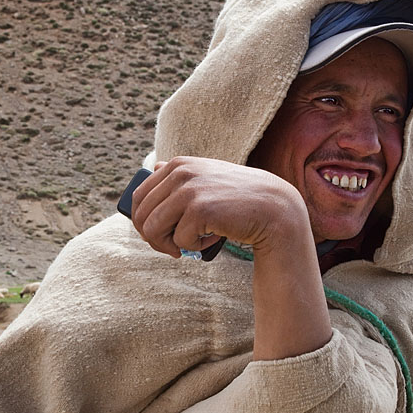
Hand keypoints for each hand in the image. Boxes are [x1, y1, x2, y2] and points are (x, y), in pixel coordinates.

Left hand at [129, 157, 308, 257]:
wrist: (273, 208)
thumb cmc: (237, 199)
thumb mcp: (206, 178)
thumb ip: (180, 175)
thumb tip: (152, 168)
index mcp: (177, 165)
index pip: (139, 197)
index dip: (143, 222)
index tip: (159, 235)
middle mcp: (180, 172)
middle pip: (142, 216)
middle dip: (155, 239)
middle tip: (174, 248)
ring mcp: (189, 189)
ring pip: (153, 230)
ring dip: (171, 245)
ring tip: (193, 244)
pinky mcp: (200, 209)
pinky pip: (179, 240)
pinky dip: (195, 247)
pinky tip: (213, 238)